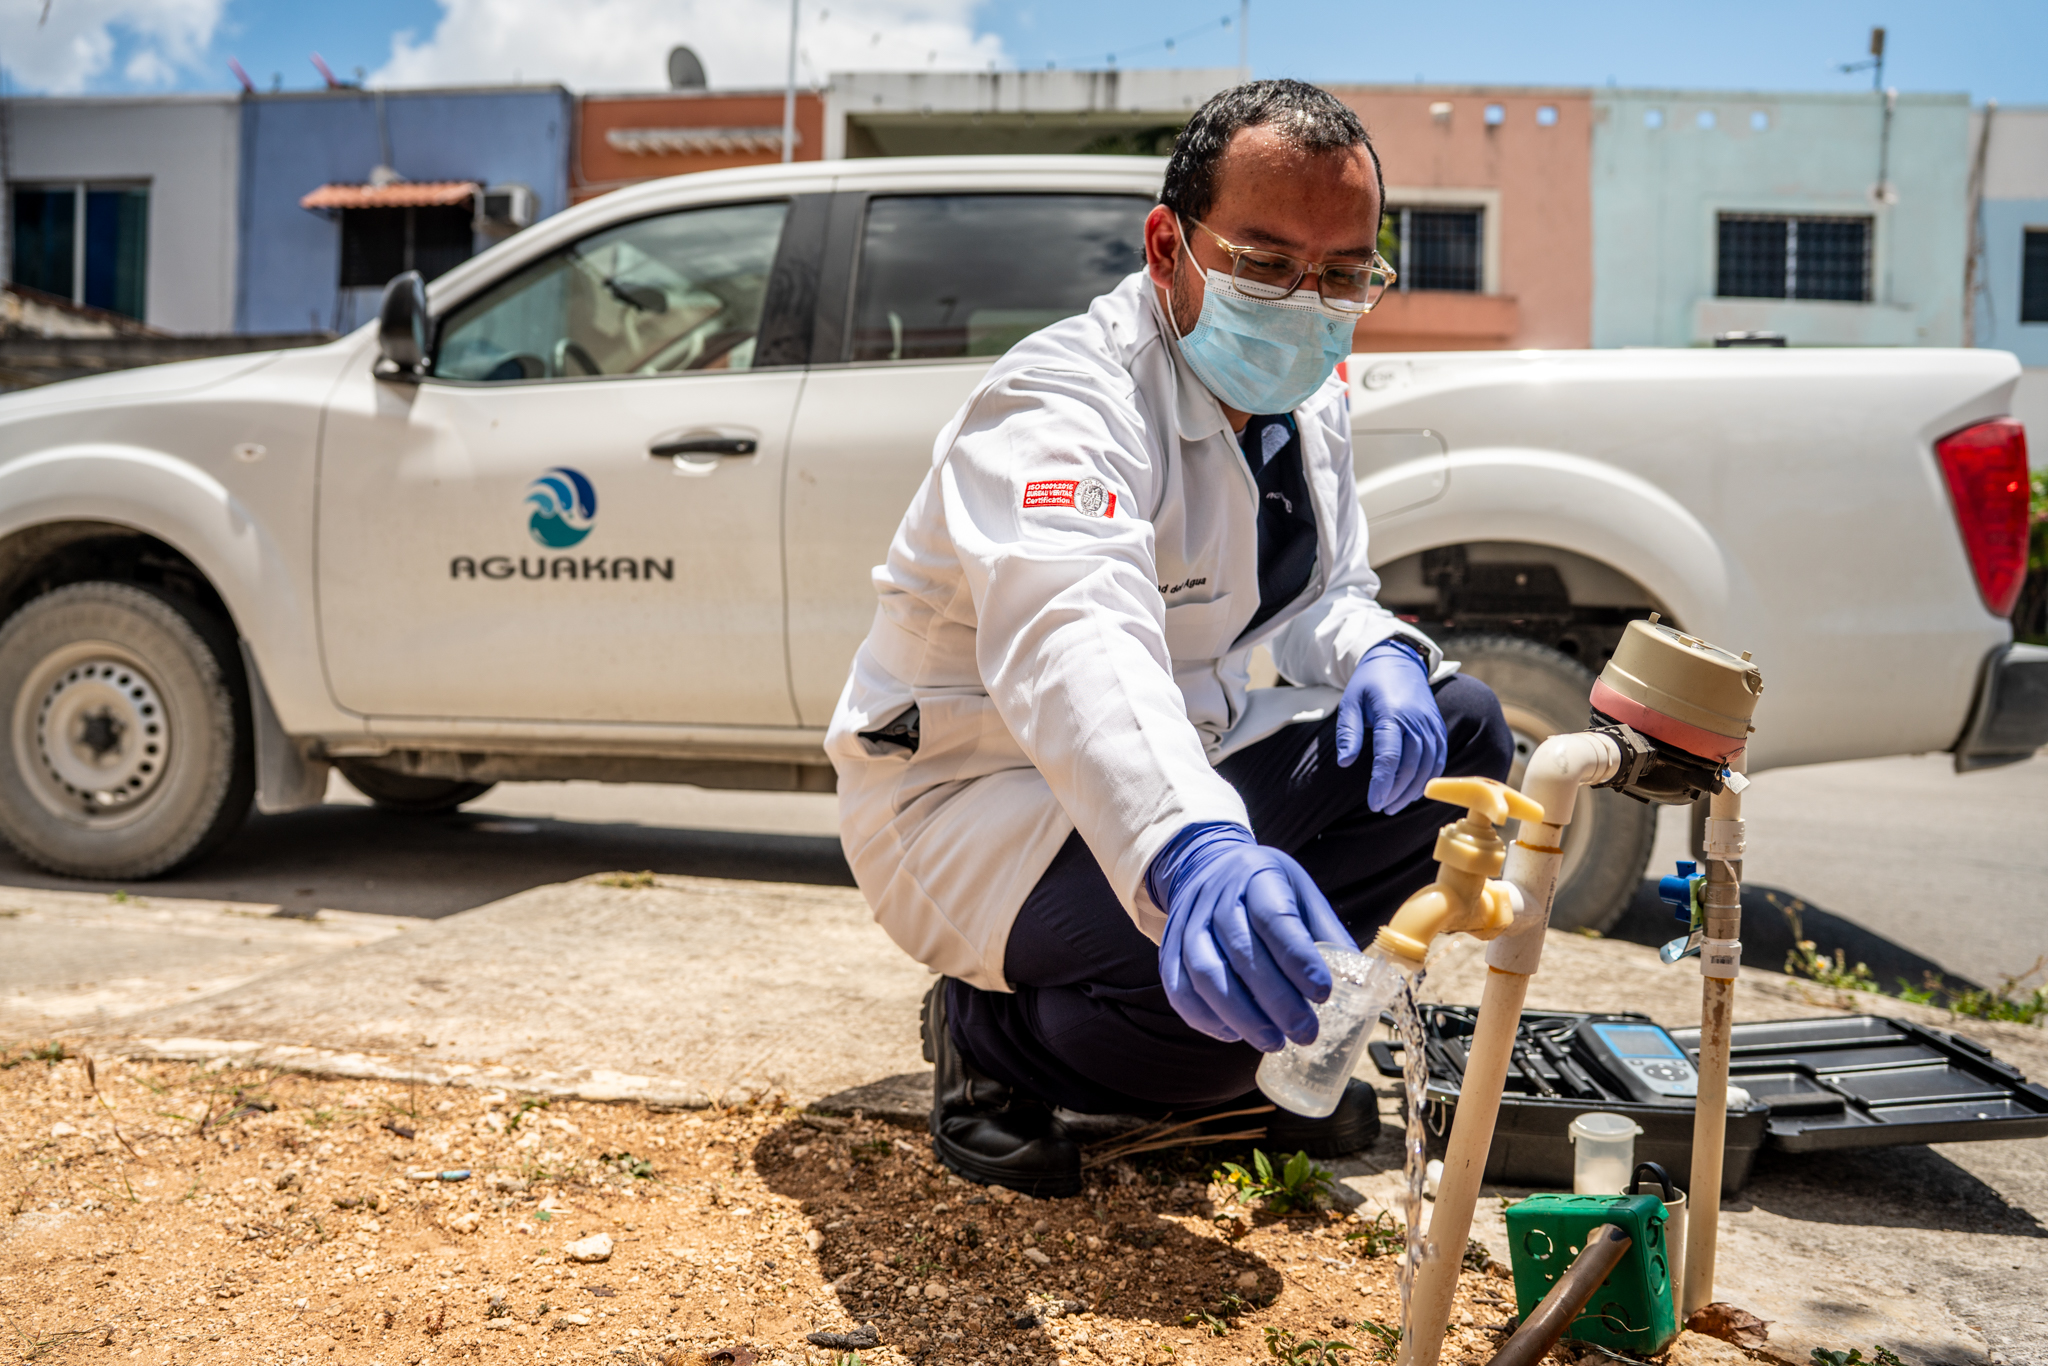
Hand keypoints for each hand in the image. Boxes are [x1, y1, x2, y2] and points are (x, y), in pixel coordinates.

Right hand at [1148, 823, 1356, 1050]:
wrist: (1206, 866)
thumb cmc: (1264, 888)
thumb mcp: (1302, 894)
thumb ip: (1326, 934)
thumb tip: (1361, 982)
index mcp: (1257, 878)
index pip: (1275, 920)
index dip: (1299, 959)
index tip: (1324, 993)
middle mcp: (1217, 898)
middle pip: (1242, 953)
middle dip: (1276, 1000)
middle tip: (1306, 1033)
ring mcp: (1187, 924)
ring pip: (1207, 974)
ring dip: (1241, 1015)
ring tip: (1273, 1042)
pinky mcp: (1168, 949)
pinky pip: (1179, 989)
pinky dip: (1205, 1018)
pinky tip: (1233, 1034)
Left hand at [1335, 639, 1446, 812]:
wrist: (1399, 661)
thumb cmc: (1369, 683)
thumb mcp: (1350, 702)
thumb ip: (1348, 732)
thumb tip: (1345, 762)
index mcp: (1392, 713)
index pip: (1389, 756)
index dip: (1382, 783)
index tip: (1373, 802)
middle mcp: (1416, 721)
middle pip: (1411, 766)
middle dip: (1396, 792)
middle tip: (1381, 807)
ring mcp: (1431, 725)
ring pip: (1427, 766)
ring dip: (1411, 790)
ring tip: (1394, 805)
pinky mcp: (1438, 728)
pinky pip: (1438, 759)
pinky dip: (1427, 778)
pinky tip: (1412, 791)